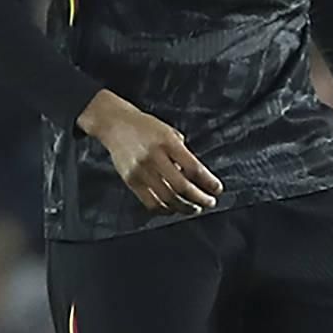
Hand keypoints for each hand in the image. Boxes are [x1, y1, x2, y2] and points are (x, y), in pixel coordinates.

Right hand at [79, 92, 222, 215]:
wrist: (115, 123)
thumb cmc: (145, 126)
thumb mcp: (168, 131)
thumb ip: (182, 153)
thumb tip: (195, 177)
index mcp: (167, 142)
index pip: (194, 168)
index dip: (208, 182)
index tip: (217, 189)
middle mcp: (154, 157)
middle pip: (182, 187)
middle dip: (200, 198)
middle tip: (210, 202)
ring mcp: (141, 171)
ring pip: (168, 198)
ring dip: (185, 207)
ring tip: (195, 208)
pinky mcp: (131, 181)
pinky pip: (151, 202)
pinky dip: (165, 209)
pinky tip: (173, 209)